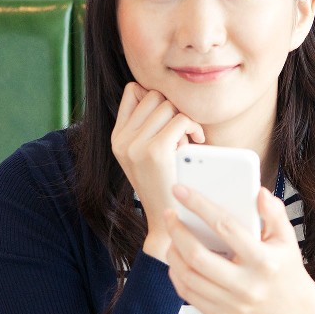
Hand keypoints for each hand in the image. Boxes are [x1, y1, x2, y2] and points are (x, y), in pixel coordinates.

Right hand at [110, 82, 204, 260]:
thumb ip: (147, 127)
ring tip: (189, 140)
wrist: (166, 223)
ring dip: (184, 119)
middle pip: (154, 95)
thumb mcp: (147, 154)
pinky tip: (198, 142)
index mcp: (116, 138)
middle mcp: (121, 140)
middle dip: (173, 109)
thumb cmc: (165, 185)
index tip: (169, 119)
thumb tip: (162, 96)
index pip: (133, 90)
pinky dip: (194, 127)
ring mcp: (135, 145)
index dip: (157, 98)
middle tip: (182, 133)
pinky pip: (181, 119)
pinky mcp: (155, 151)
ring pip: (169, 105)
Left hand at [162, 184, 314, 313]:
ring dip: (173, 252)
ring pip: (188, 276)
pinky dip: (177, 274)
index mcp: (264, 261)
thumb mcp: (286, 238)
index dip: (199, 205)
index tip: (180, 190)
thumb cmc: (285, 267)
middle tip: (169, 214)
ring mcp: (233, 304)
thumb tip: (258, 193)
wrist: (294, 312)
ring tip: (172, 235)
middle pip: (197, 256)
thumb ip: (274, 213)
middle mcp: (247, 285)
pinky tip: (177, 259)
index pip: (225, 227)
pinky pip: (188, 294)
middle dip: (176, 231)